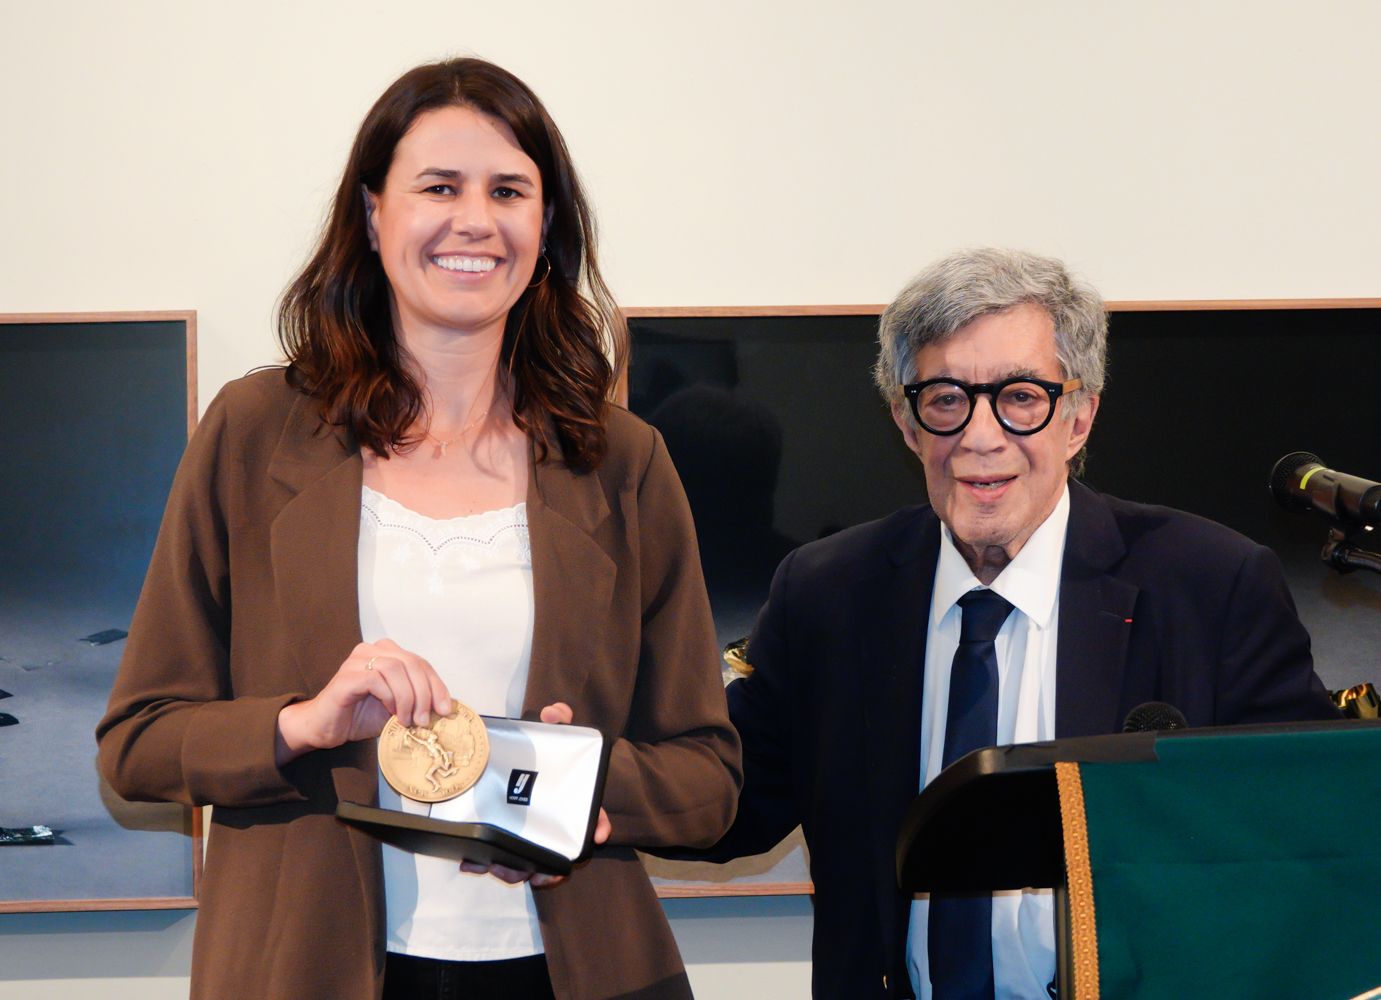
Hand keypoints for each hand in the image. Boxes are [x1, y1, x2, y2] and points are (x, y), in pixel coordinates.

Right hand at [275, 639, 450, 764]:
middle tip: (425, 719)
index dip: (437, 686)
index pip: (421, 663)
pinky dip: (389, 697)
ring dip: (408, 697)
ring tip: (407, 719)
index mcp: (387, 654)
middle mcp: (372, 651)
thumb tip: (447, 707)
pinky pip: (375, 679)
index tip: (445, 709)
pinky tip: (390, 713)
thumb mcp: (398, 709)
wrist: (325, 729)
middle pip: (411, 663)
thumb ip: (418, 702)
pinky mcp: (346, 676)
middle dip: (425, 693)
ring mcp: (357, 661)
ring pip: (396, 668)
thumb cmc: (360, 717)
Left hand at [459, 701, 611, 887]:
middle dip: (545, 869)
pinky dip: (483, 864)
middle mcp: (548, 824)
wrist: (503, 761)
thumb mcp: (549, 732)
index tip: (596, 836)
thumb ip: (557, 719)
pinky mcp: (498, 840)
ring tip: (495, 867)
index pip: (591, 815)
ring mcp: (524, 834)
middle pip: (554, 854)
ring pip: (524, 864)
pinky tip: (472, 863)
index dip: (597, 826)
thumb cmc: (537, 753)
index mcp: (567, 802)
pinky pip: (494, 859)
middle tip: (531, 870)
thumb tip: (554, 712)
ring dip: (513, 871)